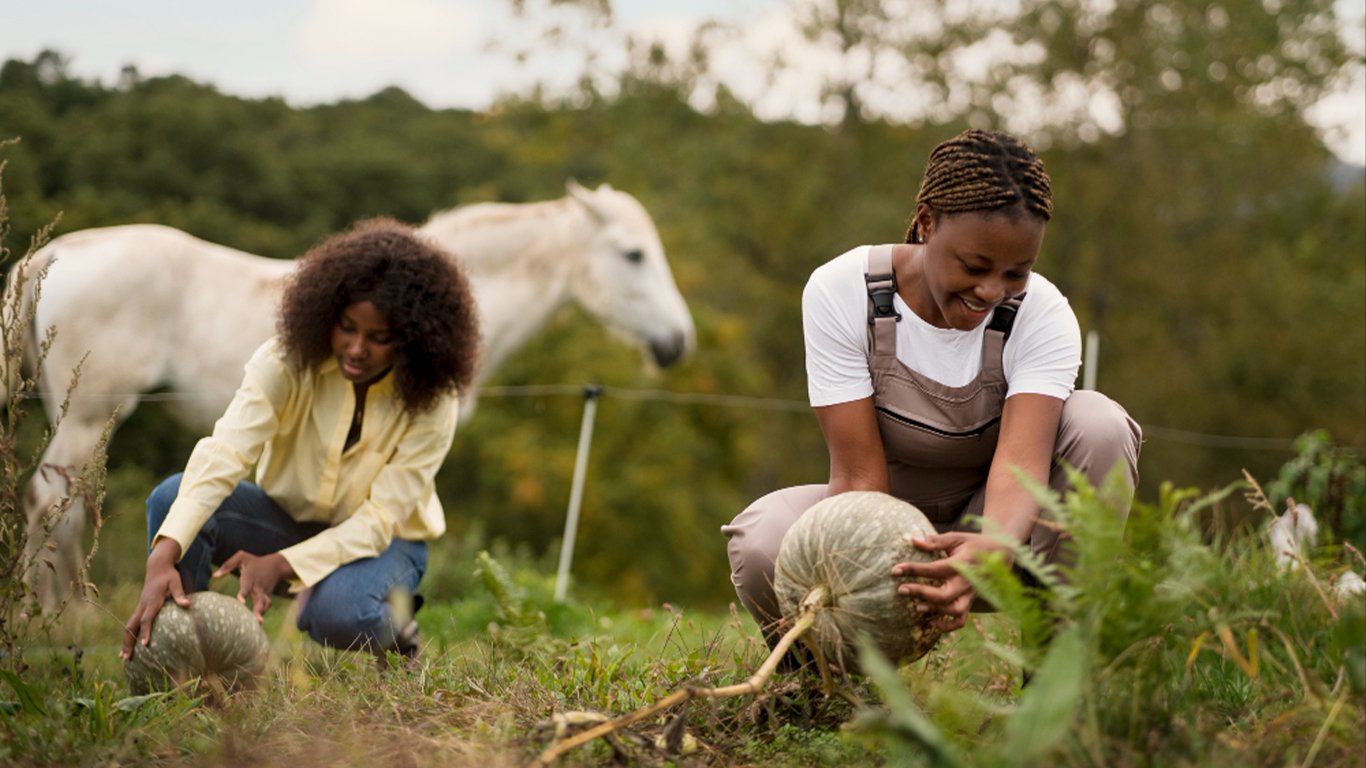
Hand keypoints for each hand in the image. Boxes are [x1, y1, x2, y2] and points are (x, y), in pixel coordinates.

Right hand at [122, 538, 190, 660]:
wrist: (157, 567)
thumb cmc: (169, 575)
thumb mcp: (176, 582)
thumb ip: (180, 594)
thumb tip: (187, 604)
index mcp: (152, 601)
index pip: (146, 619)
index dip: (145, 632)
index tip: (144, 645)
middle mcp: (142, 606)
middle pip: (132, 626)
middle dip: (128, 642)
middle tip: (126, 658)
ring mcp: (139, 607)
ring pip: (129, 626)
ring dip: (125, 641)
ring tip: (123, 657)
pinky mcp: (140, 607)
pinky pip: (132, 623)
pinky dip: (129, 634)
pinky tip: (129, 645)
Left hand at [213, 551, 294, 621]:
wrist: (277, 565)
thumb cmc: (255, 562)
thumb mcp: (242, 557)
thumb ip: (228, 565)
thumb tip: (214, 576)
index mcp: (251, 577)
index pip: (247, 586)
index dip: (244, 594)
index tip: (241, 602)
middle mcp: (258, 587)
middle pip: (259, 600)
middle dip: (258, 610)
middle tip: (257, 621)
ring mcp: (264, 593)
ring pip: (264, 605)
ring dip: (260, 614)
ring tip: (256, 625)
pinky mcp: (266, 597)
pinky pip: (265, 607)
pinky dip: (261, 614)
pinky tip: (255, 624)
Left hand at [892, 531, 1011, 633]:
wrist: (1001, 554)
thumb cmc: (974, 544)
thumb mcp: (957, 537)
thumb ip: (936, 541)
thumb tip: (913, 541)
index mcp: (962, 564)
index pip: (934, 569)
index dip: (913, 569)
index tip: (895, 570)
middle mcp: (967, 582)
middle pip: (943, 594)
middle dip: (920, 593)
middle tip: (901, 589)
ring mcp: (970, 594)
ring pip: (954, 610)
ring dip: (934, 610)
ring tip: (916, 607)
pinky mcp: (971, 602)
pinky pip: (961, 620)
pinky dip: (947, 626)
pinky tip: (931, 622)